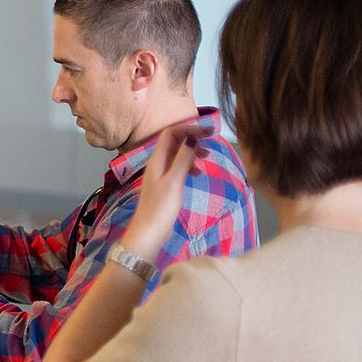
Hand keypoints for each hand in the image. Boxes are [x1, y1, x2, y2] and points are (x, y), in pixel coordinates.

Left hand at [122, 123, 208, 259]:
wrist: (149, 233)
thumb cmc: (160, 209)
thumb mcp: (175, 182)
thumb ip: (183, 159)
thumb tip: (192, 137)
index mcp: (156, 161)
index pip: (171, 133)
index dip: (189, 128)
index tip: (209, 132)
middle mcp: (156, 164)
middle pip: (174, 142)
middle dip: (192, 139)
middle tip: (211, 144)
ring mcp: (160, 175)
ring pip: (177, 155)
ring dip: (192, 153)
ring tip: (206, 159)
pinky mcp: (165, 185)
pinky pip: (178, 168)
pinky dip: (189, 166)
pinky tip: (197, 174)